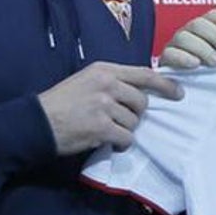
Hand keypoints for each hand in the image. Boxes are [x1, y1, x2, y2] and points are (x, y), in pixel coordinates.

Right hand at [38, 62, 181, 155]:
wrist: (37, 122)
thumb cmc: (62, 102)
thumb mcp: (87, 80)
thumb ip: (112, 82)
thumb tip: (141, 91)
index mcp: (104, 70)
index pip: (144, 74)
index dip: (165, 85)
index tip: (178, 93)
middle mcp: (107, 84)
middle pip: (141, 102)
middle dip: (136, 114)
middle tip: (119, 120)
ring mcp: (105, 106)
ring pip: (134, 122)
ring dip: (124, 130)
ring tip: (106, 131)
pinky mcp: (102, 127)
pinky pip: (126, 138)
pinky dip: (120, 144)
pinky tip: (108, 143)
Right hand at [160, 9, 215, 68]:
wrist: (186, 93)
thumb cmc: (212, 74)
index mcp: (203, 29)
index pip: (212, 16)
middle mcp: (187, 33)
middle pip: (198, 24)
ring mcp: (174, 46)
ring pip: (183, 37)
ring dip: (202, 48)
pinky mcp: (165, 62)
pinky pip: (169, 54)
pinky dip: (183, 58)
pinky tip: (195, 65)